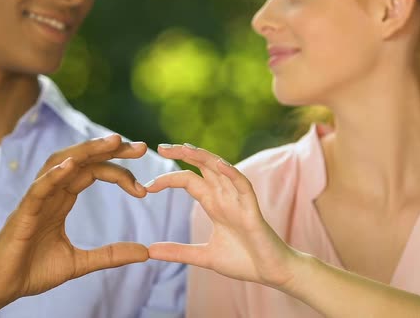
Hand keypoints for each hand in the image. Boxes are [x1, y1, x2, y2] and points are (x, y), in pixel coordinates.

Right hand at [0, 134, 149, 310]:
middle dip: (110, 150)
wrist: (1, 289)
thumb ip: (110, 255)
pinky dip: (53, 175)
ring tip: (113, 142)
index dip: (118, 171)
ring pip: (60, 164)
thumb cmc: (32, 270)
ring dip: (87, 150)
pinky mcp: (23, 215)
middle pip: (80, 160)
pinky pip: (38, 189)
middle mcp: (50, 193)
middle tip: (141, 147)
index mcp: (62, 200)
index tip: (144, 185)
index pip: (92, 172)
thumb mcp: (80, 262)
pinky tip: (71, 165)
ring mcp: (35, 201)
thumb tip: (145, 252)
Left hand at [146, 144, 298, 288]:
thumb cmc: (244, 261)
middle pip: (203, 167)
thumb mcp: (204, 256)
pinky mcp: (252, 211)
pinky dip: (233, 174)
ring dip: (204, 157)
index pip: (188, 181)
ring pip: (221, 170)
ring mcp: (239, 201)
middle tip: (161, 146)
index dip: (168, 179)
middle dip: (184, 155)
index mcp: (214, 204)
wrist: (272, 273)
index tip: (147, 186)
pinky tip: (220, 165)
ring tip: (184, 148)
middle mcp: (225, 197)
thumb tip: (149, 250)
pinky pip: (244, 186)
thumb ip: (179, 252)